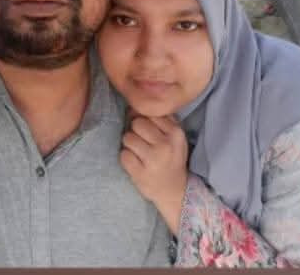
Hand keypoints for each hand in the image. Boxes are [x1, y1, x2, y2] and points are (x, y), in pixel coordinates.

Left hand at [120, 113, 188, 234]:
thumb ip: (160, 119)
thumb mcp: (175, 137)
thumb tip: (133, 107)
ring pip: (127, 138)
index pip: (149, 113)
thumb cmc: (171, 158)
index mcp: (176, 133)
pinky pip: (123, 155)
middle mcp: (165, 145)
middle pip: (136, 123)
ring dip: (130, 145)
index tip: (147, 131)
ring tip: (139, 153)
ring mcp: (153, 160)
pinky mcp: (140, 174)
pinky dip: (126, 158)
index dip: (144, 120)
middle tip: (143, 143)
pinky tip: (136, 163)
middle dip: (136, 131)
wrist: (175, 191)